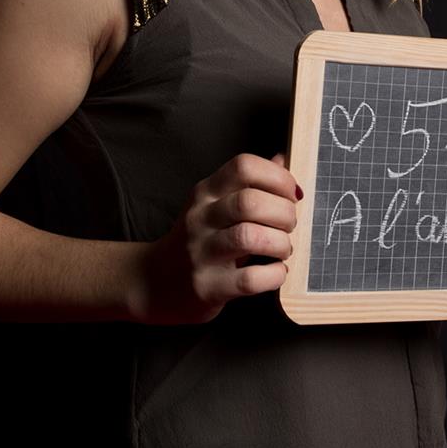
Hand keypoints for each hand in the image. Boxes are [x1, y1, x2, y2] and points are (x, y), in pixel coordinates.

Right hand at [131, 153, 298, 324]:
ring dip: (280, 243)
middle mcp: (200, 217)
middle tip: (289, 226)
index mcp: (206, 192)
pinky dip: (275, 275)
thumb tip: (282, 160)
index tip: (291, 195)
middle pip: (251, 202)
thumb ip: (249, 184)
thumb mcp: (217, 205)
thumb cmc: (199, 241)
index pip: (244, 166)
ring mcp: (201, 253)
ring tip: (282, 249)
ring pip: (250, 237)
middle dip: (284, 213)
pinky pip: (250, 279)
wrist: (155, 283)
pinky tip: (275, 272)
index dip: (278, 177)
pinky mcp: (207, 287)